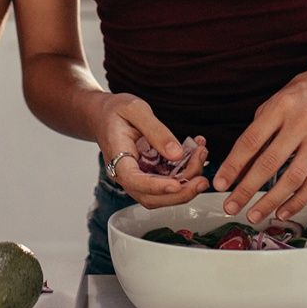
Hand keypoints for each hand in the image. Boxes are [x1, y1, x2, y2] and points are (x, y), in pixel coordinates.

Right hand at [96, 93, 208, 207]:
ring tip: (202, 156)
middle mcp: (127, 176)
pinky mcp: (149, 175)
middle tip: (203, 180)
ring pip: (163, 194)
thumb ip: (156, 131)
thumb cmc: (115, 111)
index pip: (134, 181)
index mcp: (117, 159)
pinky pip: (168, 181)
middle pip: (151, 197)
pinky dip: (186, 173)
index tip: (177, 184)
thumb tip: (177, 154)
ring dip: (187, 183)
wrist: (104, 115)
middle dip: (180, 193)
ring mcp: (138, 178)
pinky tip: (196, 153)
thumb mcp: (135, 110)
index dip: (156, 187)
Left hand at [212, 64, 306, 223]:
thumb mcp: (277, 100)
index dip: (233, 164)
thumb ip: (260, 129)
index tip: (220, 182)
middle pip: (269, 163)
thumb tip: (240, 163)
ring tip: (253, 215)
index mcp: (281, 107)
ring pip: (292, 179)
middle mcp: (301, 124)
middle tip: (230, 205)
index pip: (251, 141)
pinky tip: (282, 212)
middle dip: (247, 189)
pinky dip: (297, 202)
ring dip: (270, 201)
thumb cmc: (305, 91)